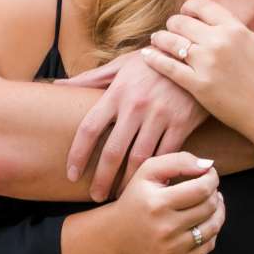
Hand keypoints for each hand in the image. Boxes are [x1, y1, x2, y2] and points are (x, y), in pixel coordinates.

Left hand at [62, 49, 209, 200]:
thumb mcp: (123, 64)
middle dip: (102, 179)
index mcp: (117, 92)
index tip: (71, 174)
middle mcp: (135, 105)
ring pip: (139, 159)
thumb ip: (91, 78)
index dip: (77, 155)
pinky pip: (166, 155)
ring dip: (128, 182)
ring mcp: (159, 115)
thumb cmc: (154, 61)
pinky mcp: (182, 123)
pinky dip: (157, 172)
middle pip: (112, 151)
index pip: (89, 128)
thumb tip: (57, 83)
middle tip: (96, 197)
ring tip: (121, 196)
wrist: (195, 55)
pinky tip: (152, 184)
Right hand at [109, 150, 226, 253]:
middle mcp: (165, 228)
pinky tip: (203, 220)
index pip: (202, 188)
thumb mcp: (148, 171)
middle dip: (214, 192)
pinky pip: (209, 245)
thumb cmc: (137, 197)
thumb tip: (208, 165)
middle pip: (209, 206)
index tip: (209, 174)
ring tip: (210, 202)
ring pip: (214, 226)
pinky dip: (211, 231)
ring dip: (218, 210)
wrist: (119, 234)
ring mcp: (172, 248)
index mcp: (157, 203)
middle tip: (206, 187)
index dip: (212, 178)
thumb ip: (179, 160)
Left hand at [142, 0, 253, 141]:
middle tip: (169, 30)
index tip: (185, 13)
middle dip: (172, 24)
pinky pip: (168, 66)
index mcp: (235, 29)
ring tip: (156, 41)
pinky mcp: (197, 85)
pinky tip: (146, 56)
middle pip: (181, 22)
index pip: (201, 6)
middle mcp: (219, 42)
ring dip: (160, 39)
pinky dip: (154, 59)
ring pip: (171, 41)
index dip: (189, 7)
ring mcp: (207, 64)